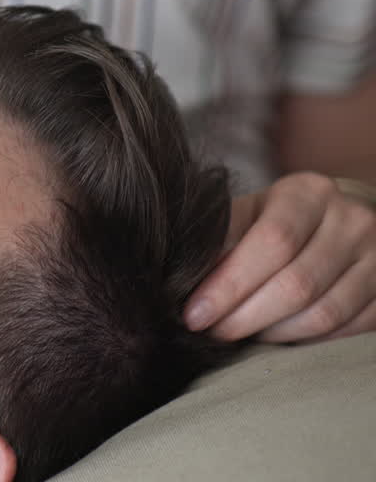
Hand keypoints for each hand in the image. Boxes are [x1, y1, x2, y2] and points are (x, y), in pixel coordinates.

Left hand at [184, 172, 375, 341]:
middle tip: (213, 332)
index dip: (230, 284)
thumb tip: (183, 280)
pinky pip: (346, 331)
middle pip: (296, 284)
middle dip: (245, 317)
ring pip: (322, 314)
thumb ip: (221, 239)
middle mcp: (351, 220)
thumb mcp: (249, 214)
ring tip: (243, 335)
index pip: (271, 242)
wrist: (339, 220)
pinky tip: (280, 337)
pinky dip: (307, 341)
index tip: (196, 314)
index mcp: (308, 193)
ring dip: (273, 334)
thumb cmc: (278, 219)